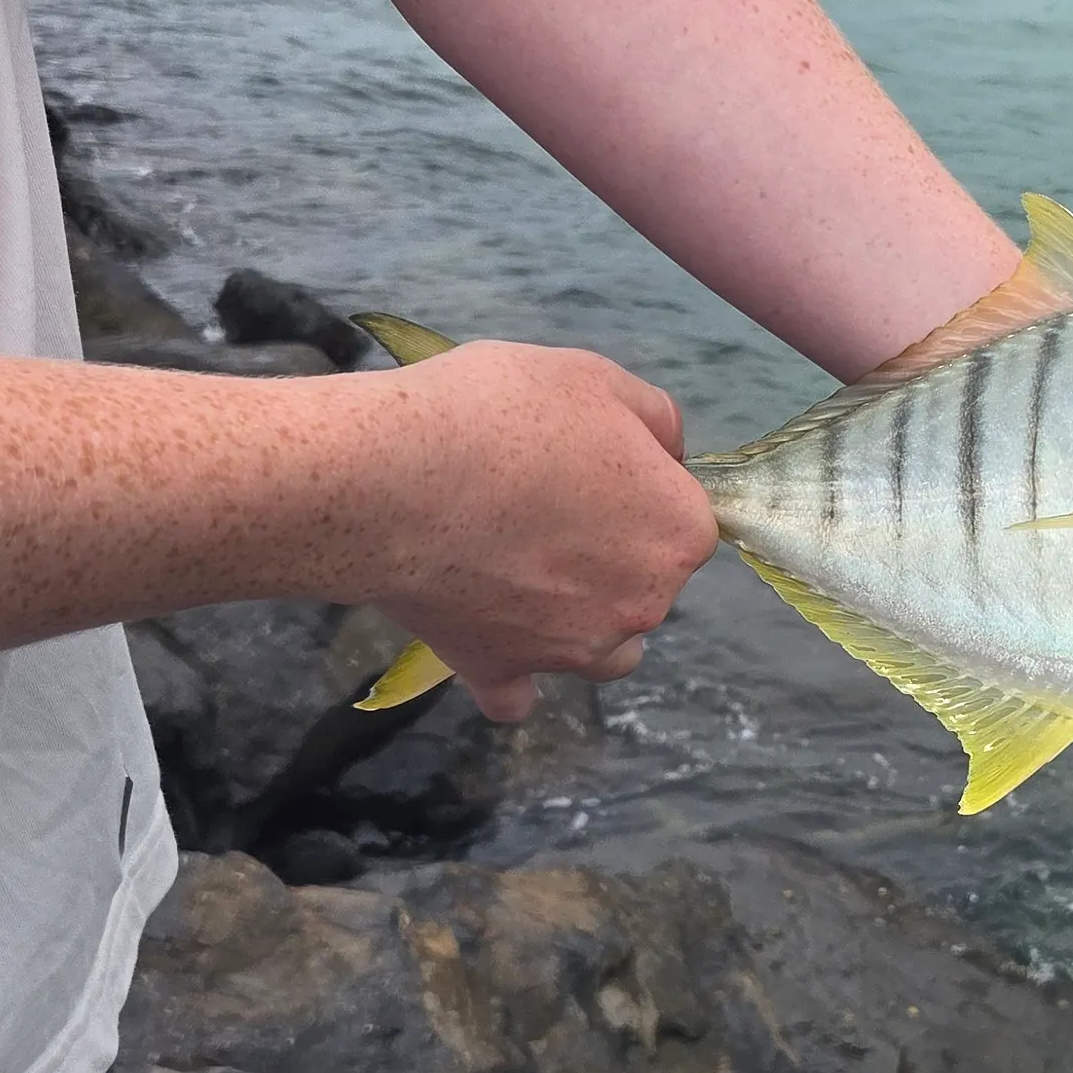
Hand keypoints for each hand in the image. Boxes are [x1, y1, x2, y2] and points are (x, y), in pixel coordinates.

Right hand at [361, 340, 716, 719]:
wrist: (392, 478)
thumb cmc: (497, 414)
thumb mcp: (592, 376)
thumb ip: (653, 418)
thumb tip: (667, 453)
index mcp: (677, 532)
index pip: (680, 515)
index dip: (633, 484)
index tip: (582, 464)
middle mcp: (641, 604)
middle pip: (642, 584)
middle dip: (606, 553)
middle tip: (537, 504)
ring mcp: (571, 649)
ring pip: (602, 651)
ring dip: (582, 624)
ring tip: (526, 576)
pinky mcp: (499, 671)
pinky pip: (515, 696)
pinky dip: (508, 674)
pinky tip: (490, 640)